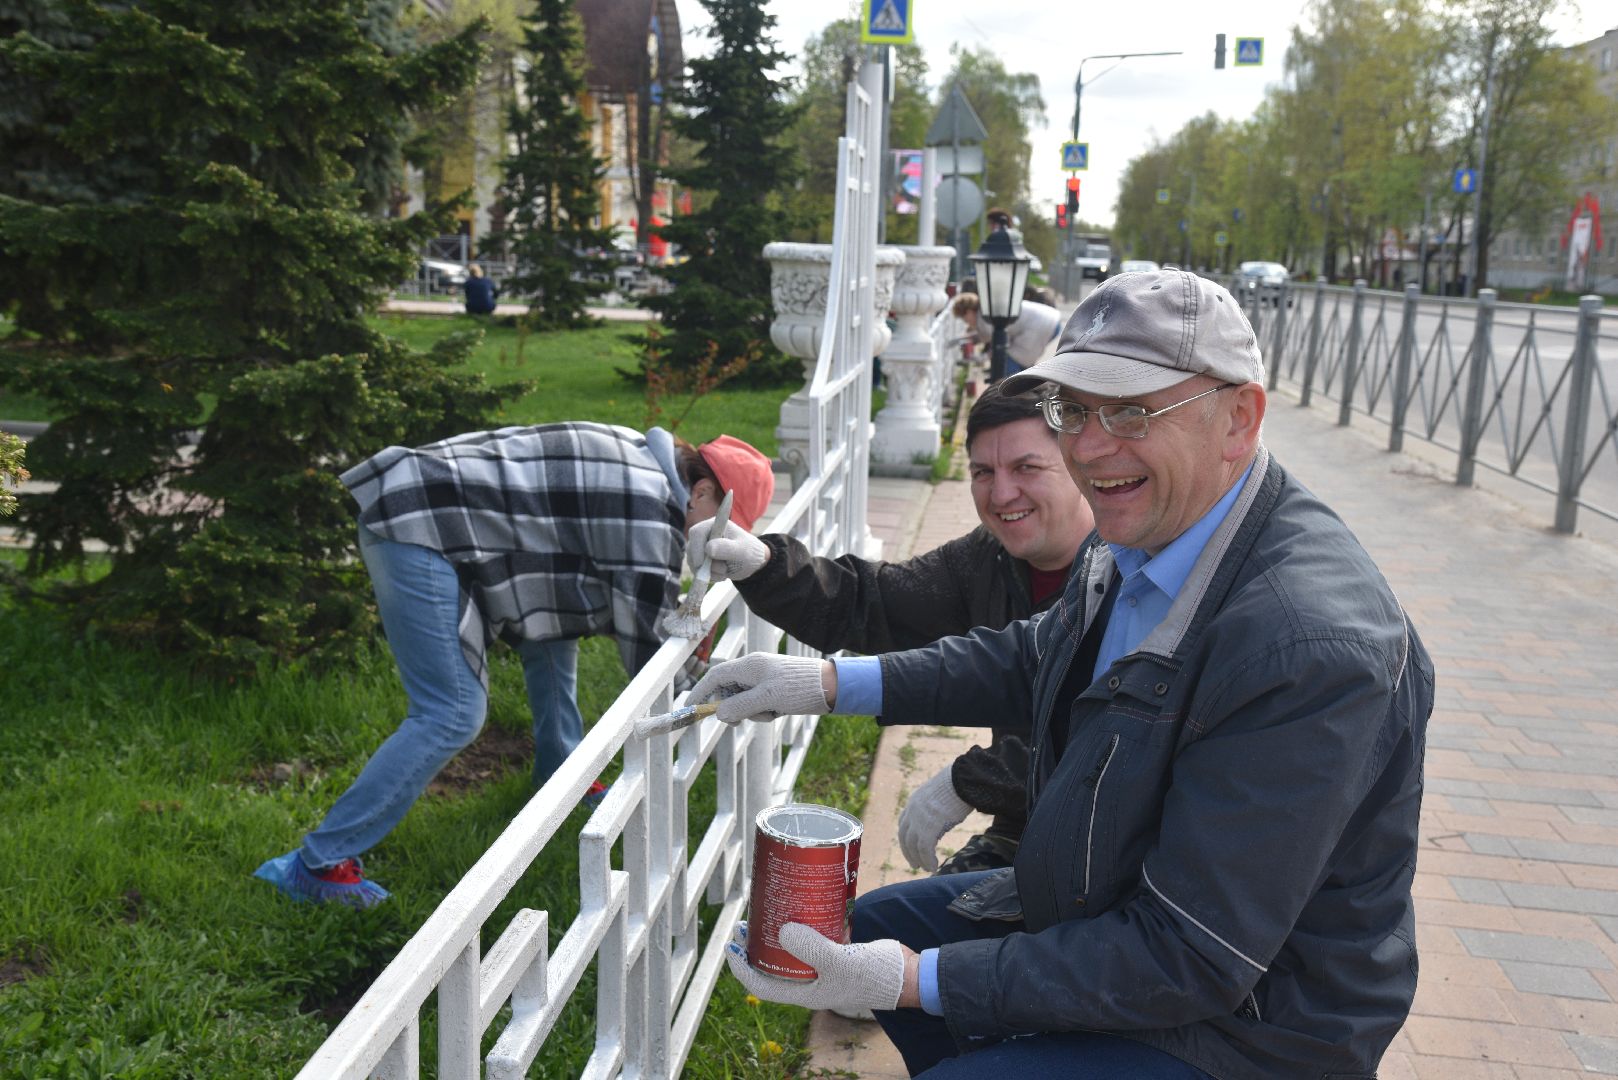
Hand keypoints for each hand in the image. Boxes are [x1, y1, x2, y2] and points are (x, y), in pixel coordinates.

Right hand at [686, 519, 769, 582]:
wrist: (752, 563)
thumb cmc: (750, 552)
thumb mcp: (742, 550)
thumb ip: (727, 548)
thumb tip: (708, 548)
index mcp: (714, 525)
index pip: (696, 533)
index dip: (696, 548)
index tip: (702, 564)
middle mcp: (705, 535)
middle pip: (692, 549)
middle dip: (704, 564)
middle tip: (723, 570)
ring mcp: (701, 548)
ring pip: (693, 562)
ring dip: (709, 572)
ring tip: (726, 571)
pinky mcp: (701, 560)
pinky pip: (698, 571)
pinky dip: (709, 576)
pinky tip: (722, 574)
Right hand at [689, 653, 830, 723]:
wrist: (832, 686)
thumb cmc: (799, 688)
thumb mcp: (766, 699)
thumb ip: (739, 706)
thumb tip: (719, 714)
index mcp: (749, 666)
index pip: (716, 676)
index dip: (701, 691)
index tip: (690, 708)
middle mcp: (755, 670)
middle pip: (728, 689)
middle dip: (732, 707)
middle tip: (739, 722)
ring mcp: (765, 679)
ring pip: (743, 699)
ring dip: (752, 711)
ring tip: (771, 713)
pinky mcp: (775, 689)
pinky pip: (758, 702)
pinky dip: (764, 711)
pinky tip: (779, 712)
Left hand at [725, 921, 904, 1012]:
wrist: (908, 974)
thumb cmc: (873, 975)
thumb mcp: (838, 962)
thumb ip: (810, 947)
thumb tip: (782, 929)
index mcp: (806, 992)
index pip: (763, 984)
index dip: (742, 967)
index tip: (731, 946)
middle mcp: (811, 980)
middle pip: (773, 964)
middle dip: (756, 945)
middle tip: (745, 922)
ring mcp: (824, 965)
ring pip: (792, 949)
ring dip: (777, 932)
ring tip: (766, 910)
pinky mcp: (837, 951)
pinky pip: (813, 937)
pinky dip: (804, 923)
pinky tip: (800, 903)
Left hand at [898, 766, 973, 871]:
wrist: (963, 779)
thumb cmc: (958, 785)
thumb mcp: (941, 796)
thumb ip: (935, 810)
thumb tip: (940, 822)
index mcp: (914, 801)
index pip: (904, 824)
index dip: (907, 838)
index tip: (911, 848)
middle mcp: (912, 810)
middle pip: (904, 836)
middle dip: (909, 852)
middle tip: (915, 864)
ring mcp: (919, 818)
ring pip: (913, 845)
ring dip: (919, 859)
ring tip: (926, 868)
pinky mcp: (929, 826)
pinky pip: (925, 849)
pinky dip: (928, 860)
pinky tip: (933, 866)